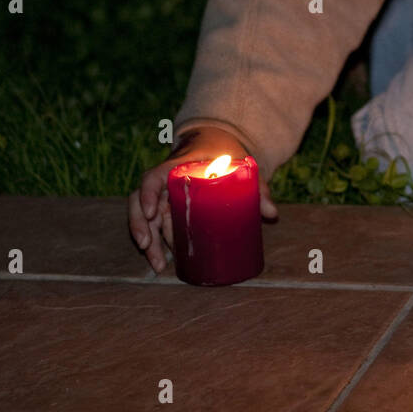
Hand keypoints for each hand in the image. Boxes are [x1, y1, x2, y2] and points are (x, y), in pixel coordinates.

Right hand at [127, 126, 278, 273]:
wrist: (217, 146)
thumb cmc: (226, 154)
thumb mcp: (240, 164)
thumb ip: (257, 188)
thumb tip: (272, 213)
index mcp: (177, 166)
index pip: (153, 178)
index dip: (149, 194)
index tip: (152, 212)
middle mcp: (165, 182)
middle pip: (141, 201)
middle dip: (140, 225)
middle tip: (147, 246)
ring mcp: (164, 196)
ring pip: (145, 217)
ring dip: (148, 241)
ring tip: (158, 264)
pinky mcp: (168, 208)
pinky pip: (156, 225)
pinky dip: (157, 243)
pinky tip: (163, 261)